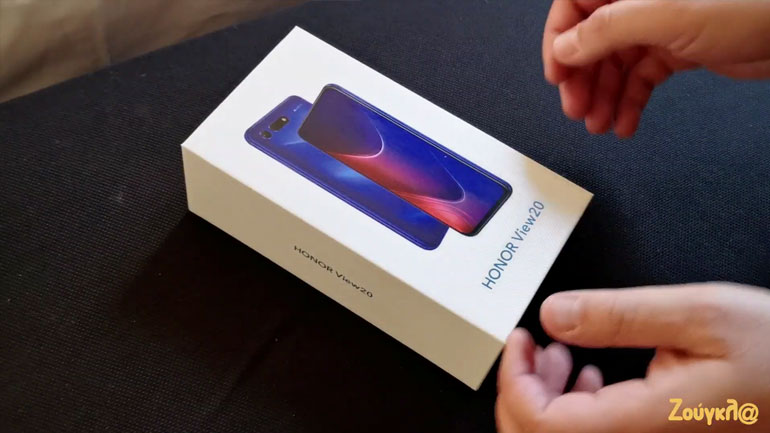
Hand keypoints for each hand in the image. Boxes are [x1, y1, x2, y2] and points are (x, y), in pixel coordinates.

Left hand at [496, 283, 769, 431]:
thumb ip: (620, 315)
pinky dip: (575, 405)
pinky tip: (590, 374)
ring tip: (562, 354)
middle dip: (523, 388)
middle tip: (533, 345)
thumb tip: (555, 315)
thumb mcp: (701, 314)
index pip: (542, 422)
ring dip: (547, 395)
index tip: (520, 340)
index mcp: (645, 421)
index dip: (515, 379)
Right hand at [542, 0, 769, 136]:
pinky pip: (642, 76)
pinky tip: (624, 125)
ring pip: (615, 63)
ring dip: (604, 96)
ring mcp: (659, 24)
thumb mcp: (665, 14)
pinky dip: (631, 101)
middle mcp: (638, 0)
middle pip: (592, 39)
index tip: (557, 77)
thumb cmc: (743, 6)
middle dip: (583, 78)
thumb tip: (564, 48)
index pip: (575, 5)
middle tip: (578, 112)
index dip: (560, 41)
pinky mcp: (678, 48)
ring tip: (599, 126)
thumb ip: (607, 28)